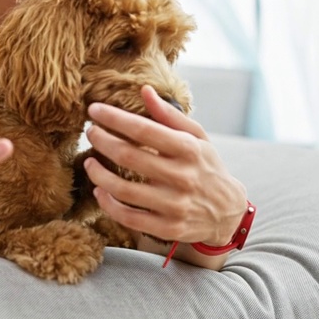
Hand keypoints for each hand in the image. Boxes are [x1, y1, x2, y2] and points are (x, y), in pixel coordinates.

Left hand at [83, 85, 246, 246]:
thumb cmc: (207, 167)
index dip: (114, 118)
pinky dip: (108, 204)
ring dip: (98, 174)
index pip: (143, 129)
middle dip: (102, 141)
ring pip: (123, 190)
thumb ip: (170, 115)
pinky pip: (128, 217)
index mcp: (188, 149)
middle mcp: (182, 176)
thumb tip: (144, 90)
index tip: (95, 110)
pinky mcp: (167, 227)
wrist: (229, 212)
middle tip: (91, 133)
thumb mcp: (198, 137)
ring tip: (89, 162)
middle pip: (128, 156)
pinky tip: (99, 190)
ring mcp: (174, 205)